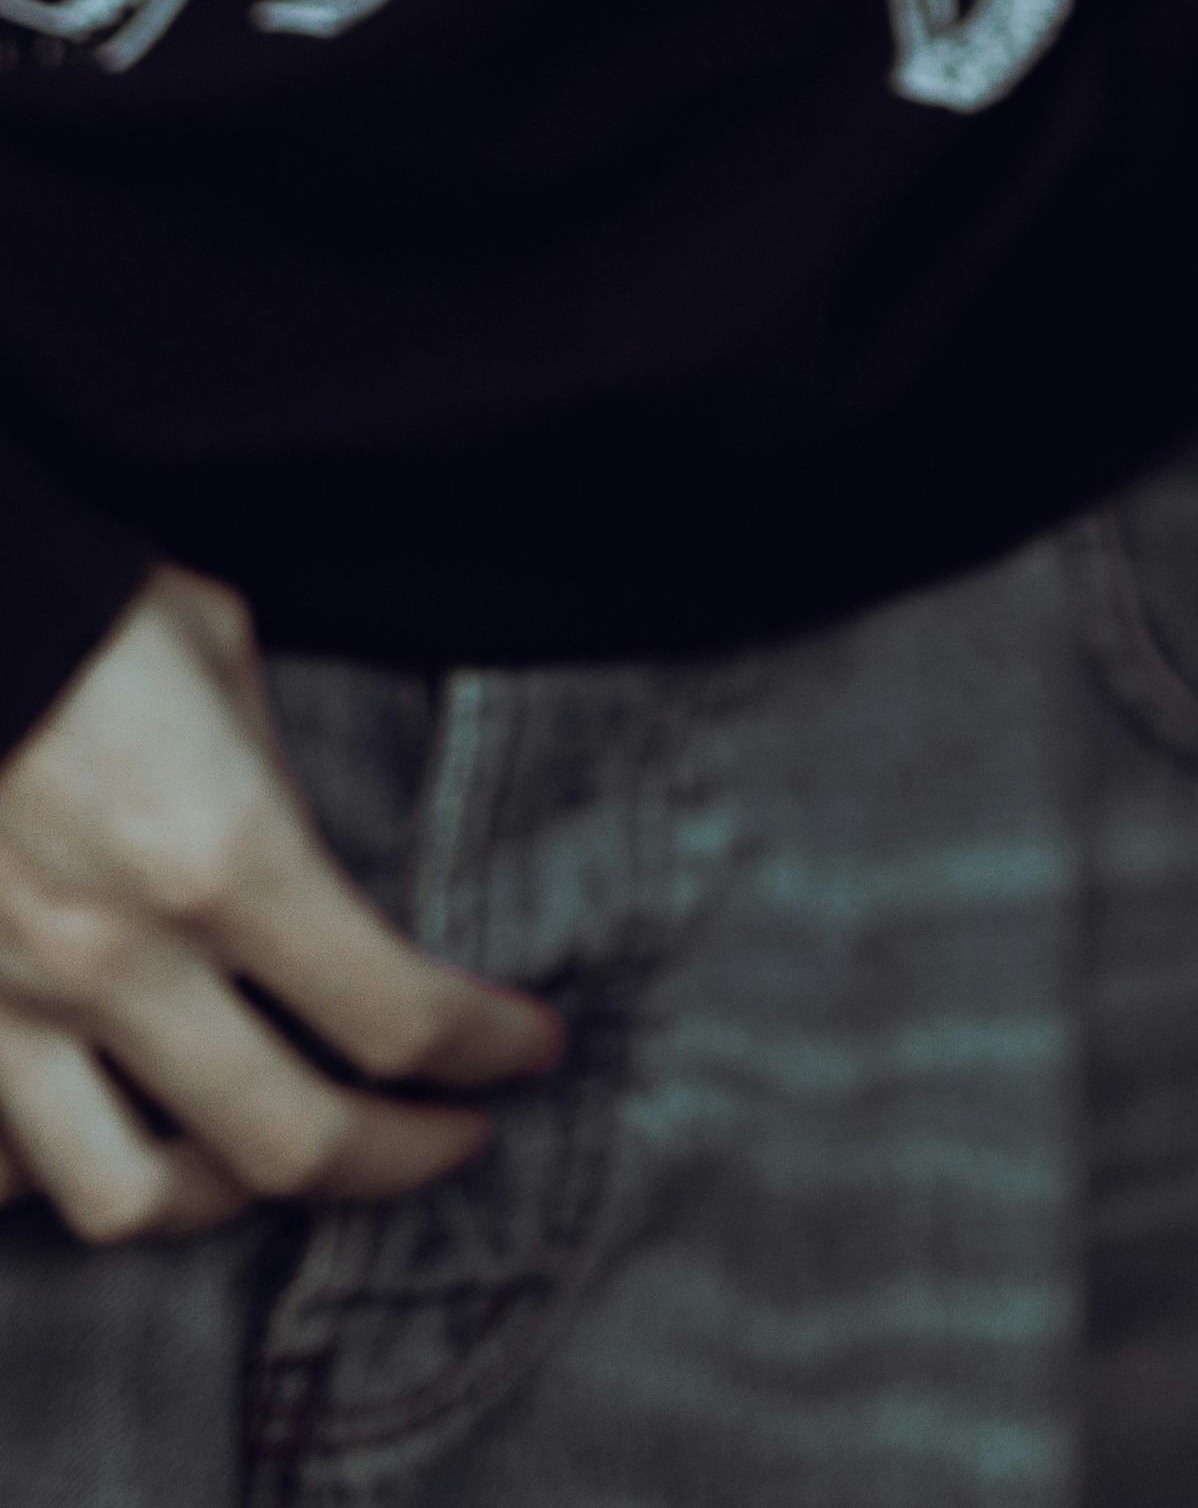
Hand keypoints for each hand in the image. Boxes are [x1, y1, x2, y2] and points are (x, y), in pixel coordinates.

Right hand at [0, 564, 561, 1244]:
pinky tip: (113, 1136)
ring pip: (130, 1199)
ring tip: (278, 1160)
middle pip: (293, 1140)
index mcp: (223, 856)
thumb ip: (271, 784)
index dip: (485, 1045)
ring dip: (226, 1197)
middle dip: (403, 1158)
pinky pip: (4, 1171)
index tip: (530, 1045)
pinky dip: (58, 1175)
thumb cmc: (84, 613)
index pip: (395, 1013)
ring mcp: (12, 1010)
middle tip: (456, 1137)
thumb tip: (300, 860)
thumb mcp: (222, 661)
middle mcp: (122, 960)